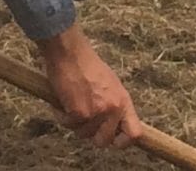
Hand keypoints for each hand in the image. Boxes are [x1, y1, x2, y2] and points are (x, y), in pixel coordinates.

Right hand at [37, 24, 142, 149]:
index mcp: (123, 101)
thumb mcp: (111, 85)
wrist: (70, 53)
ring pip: (83, 134)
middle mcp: (113, 109)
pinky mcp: (79, 113)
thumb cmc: (87, 65)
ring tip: (72, 101)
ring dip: (74, 122)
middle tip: (83, 120)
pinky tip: (62, 100)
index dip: (123, 142)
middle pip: (104, 141)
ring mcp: (97, 113)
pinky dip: (61, 115)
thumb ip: (114, 106)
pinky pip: (68, 125)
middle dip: (91, 134)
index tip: (112, 141)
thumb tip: (113, 126)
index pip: (134, 134)